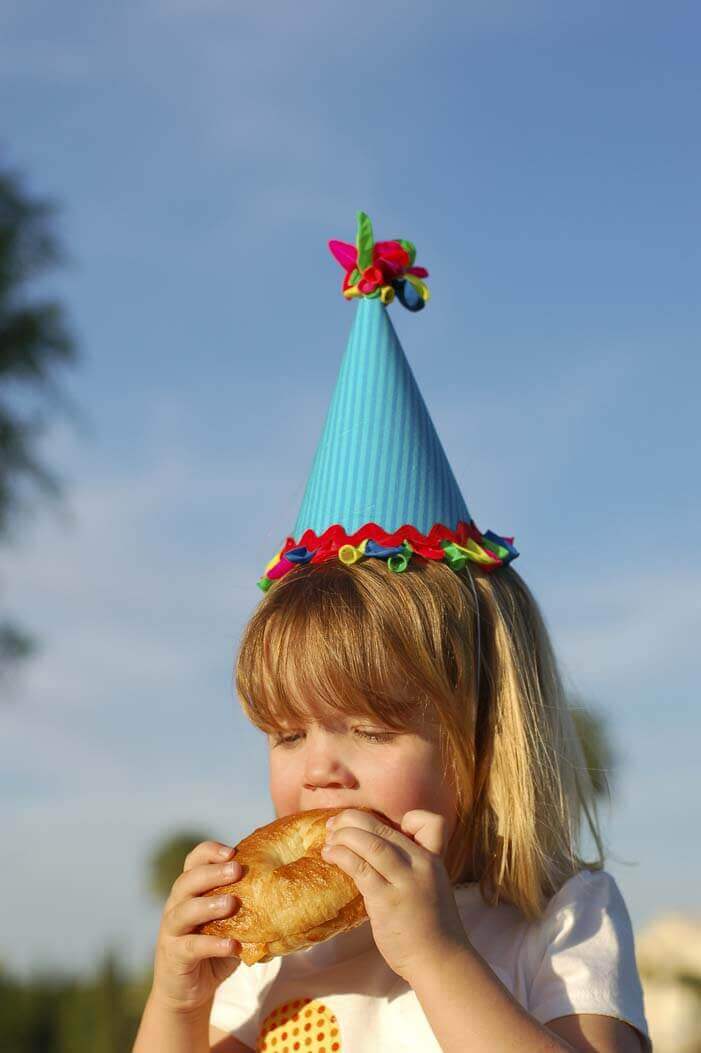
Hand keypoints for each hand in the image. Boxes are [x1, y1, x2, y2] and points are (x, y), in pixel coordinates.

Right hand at [150, 840, 242, 1015]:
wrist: (187, 991)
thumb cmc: (214, 948)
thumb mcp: (230, 922)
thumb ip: (246, 906)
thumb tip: (287, 894)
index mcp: (191, 890)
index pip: (194, 860)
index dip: (210, 852)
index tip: (232, 852)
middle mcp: (177, 904)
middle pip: (188, 880)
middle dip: (213, 873)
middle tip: (237, 870)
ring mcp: (172, 930)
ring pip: (184, 910)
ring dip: (209, 904)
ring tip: (232, 903)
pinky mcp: (175, 955)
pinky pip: (192, 946)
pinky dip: (212, 944)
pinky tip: (232, 945)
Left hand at [321, 809, 468, 982]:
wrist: (441, 962)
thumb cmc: (432, 928)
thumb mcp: (431, 887)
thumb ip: (411, 868)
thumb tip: (373, 853)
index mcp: (434, 859)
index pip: (430, 822)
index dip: (408, 818)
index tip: (383, 827)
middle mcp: (421, 865)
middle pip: (383, 827)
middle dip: (353, 819)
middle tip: (334, 824)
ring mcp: (405, 882)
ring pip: (371, 843)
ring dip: (343, 835)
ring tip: (328, 839)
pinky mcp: (387, 901)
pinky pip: (360, 868)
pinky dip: (341, 855)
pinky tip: (330, 855)